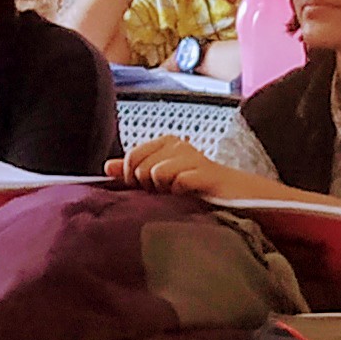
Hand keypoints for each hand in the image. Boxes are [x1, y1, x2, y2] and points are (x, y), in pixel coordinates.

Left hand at [109, 139, 267, 202]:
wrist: (233, 196)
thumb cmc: (194, 188)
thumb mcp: (159, 179)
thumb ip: (133, 171)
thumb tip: (107, 167)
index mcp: (166, 143)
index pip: (132, 157)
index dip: (132, 177)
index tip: (145, 189)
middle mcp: (178, 145)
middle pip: (141, 166)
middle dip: (148, 185)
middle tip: (166, 192)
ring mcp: (193, 157)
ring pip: (157, 173)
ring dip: (165, 190)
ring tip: (178, 193)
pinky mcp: (207, 172)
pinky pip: (179, 181)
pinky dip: (181, 192)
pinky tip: (190, 194)